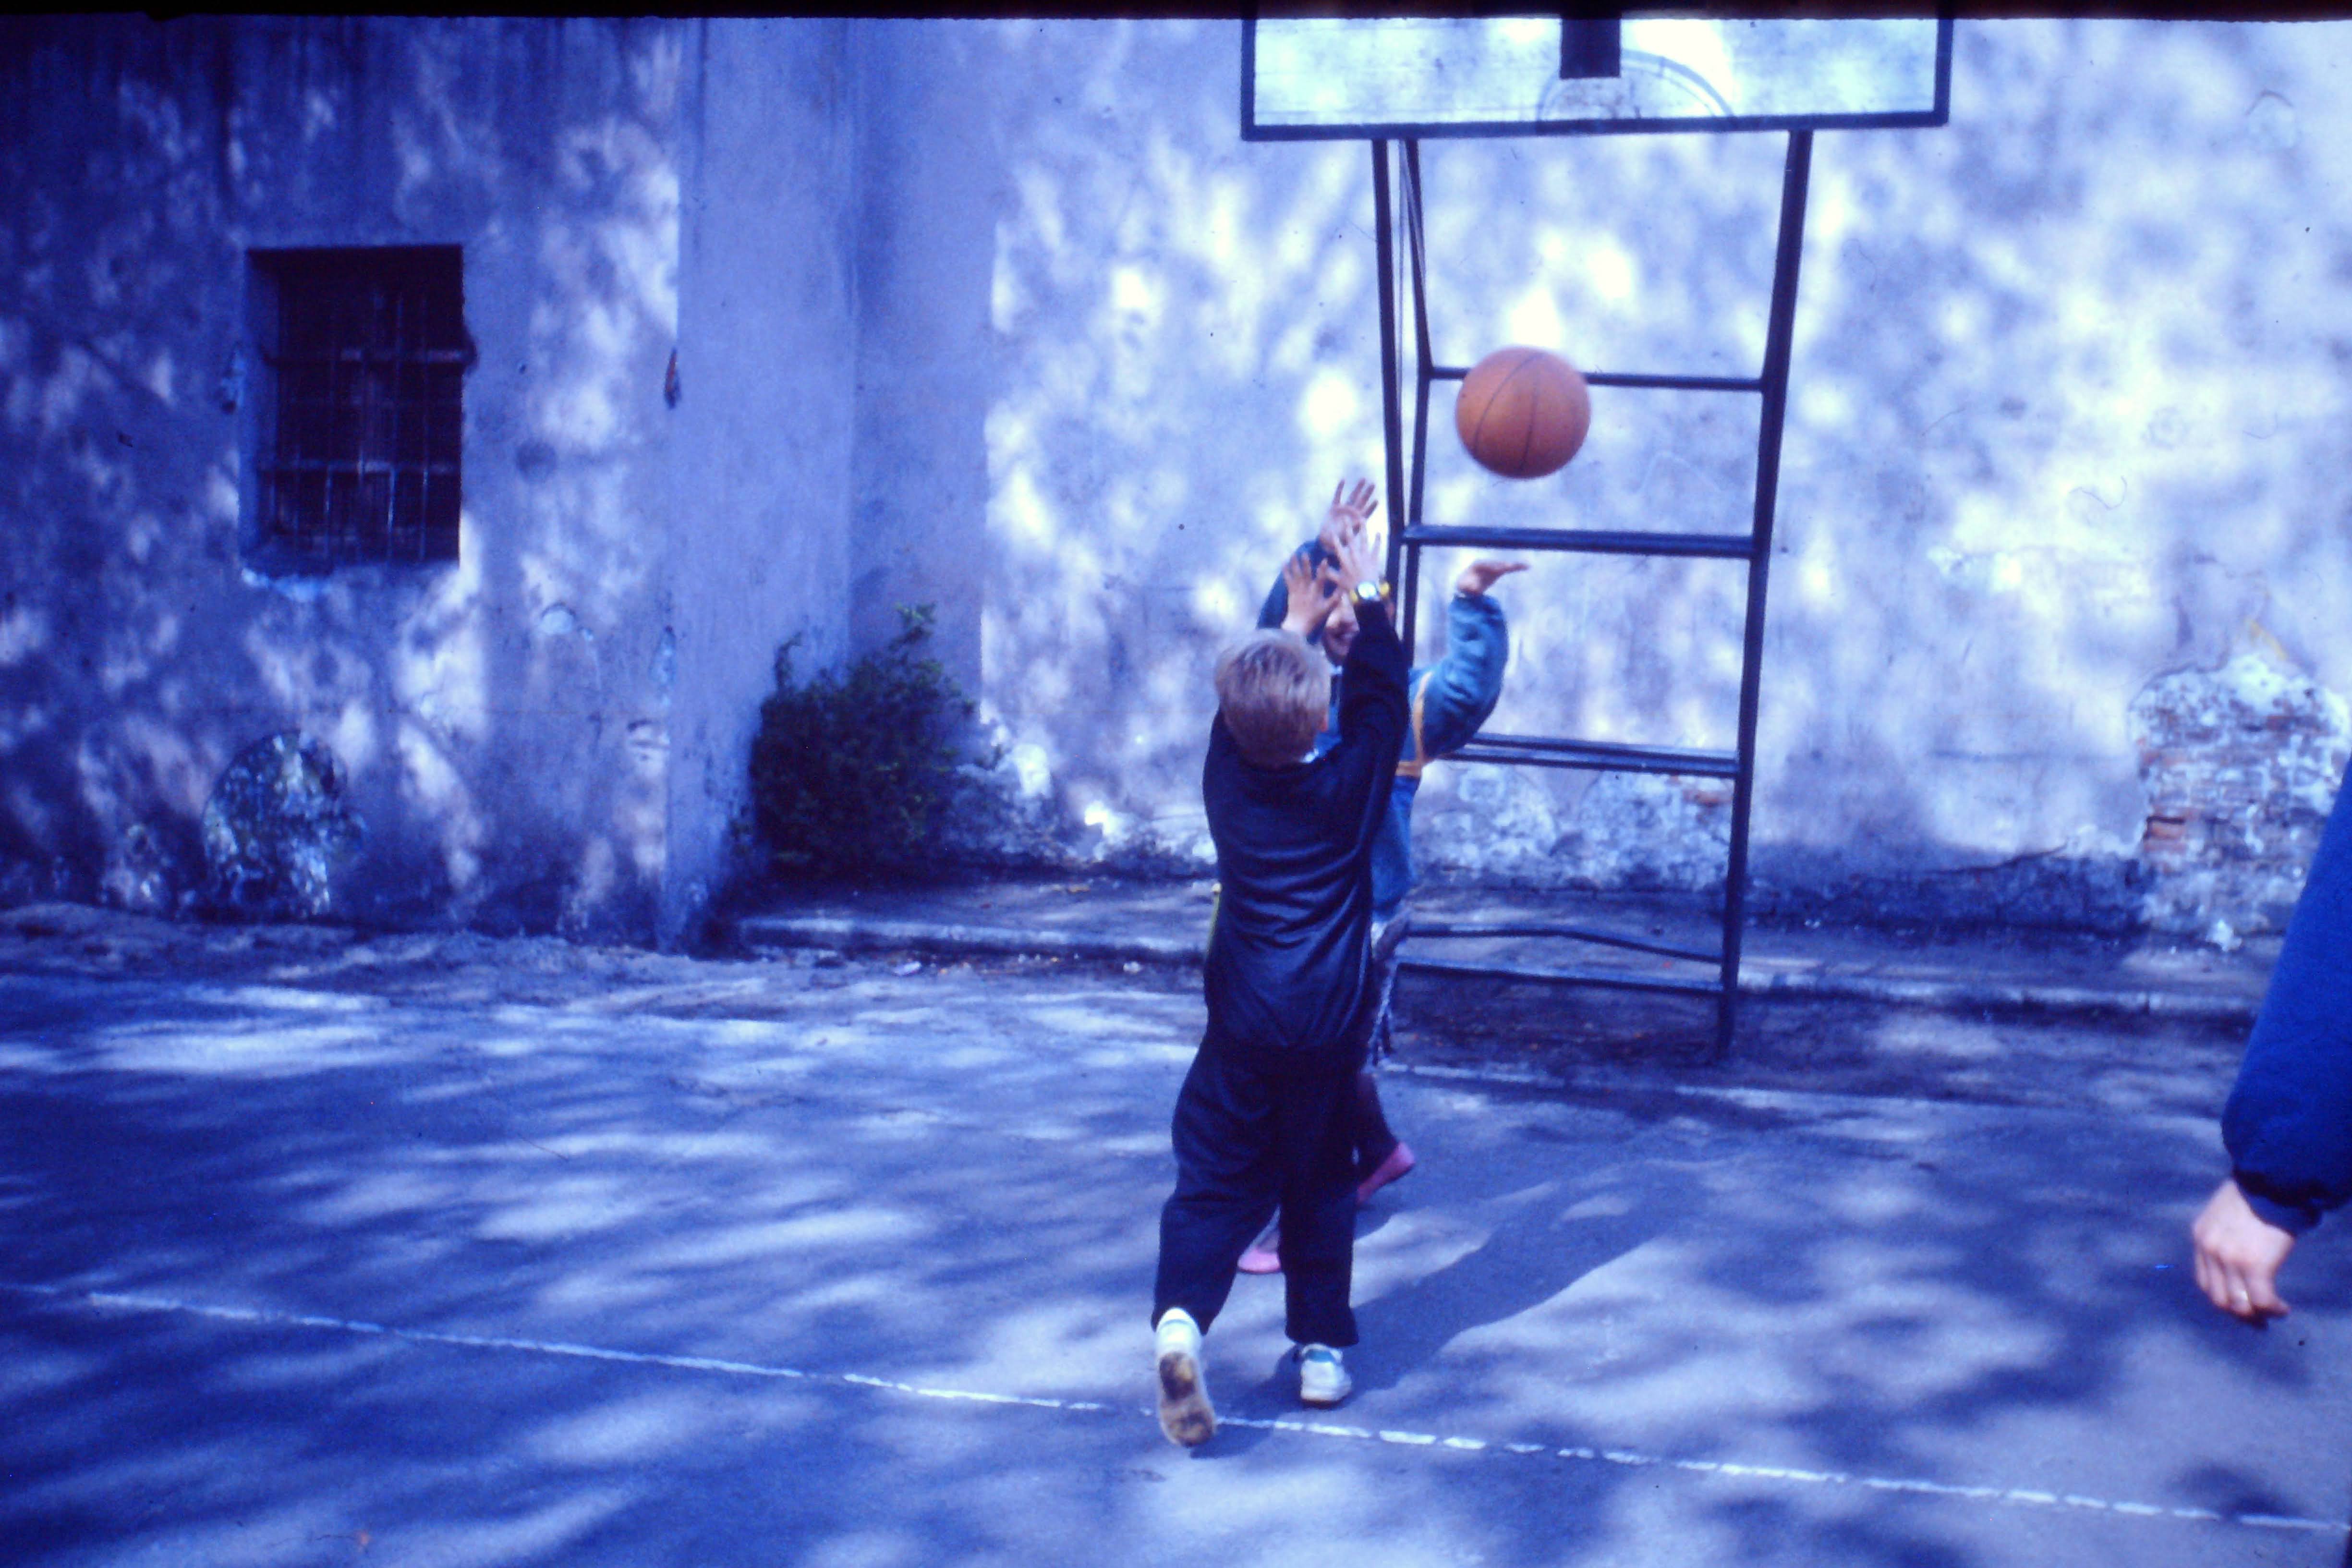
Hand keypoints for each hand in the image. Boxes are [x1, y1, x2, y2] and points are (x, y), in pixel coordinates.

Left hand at [1280, 548, 1336, 636]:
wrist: (1298, 624)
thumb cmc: (1314, 617)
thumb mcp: (1327, 608)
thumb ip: (1335, 598)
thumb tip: (1344, 588)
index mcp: (1316, 593)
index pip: (1321, 579)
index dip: (1322, 570)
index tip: (1324, 560)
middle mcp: (1306, 589)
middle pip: (1306, 574)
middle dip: (1305, 563)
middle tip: (1304, 553)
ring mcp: (1298, 590)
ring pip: (1296, 575)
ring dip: (1294, 564)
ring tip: (1293, 554)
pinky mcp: (1291, 592)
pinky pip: (1288, 580)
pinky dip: (1286, 571)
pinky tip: (1284, 563)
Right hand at [1318, 478, 1379, 561]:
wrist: (1326, 539)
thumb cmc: (1338, 539)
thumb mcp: (1347, 535)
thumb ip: (1354, 527)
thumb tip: (1361, 521)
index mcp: (1358, 520)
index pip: (1367, 512)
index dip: (1372, 506)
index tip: (1376, 500)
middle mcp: (1353, 513)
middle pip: (1362, 501)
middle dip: (1367, 493)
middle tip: (1373, 484)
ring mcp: (1344, 509)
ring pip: (1353, 496)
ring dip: (1358, 488)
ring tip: (1363, 479)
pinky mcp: (1335, 507)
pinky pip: (1338, 496)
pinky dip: (1340, 488)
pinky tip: (1343, 480)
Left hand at [1455, 559, 1526, 596]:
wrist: (1467, 586)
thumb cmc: (1464, 585)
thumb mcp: (1463, 587)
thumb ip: (1468, 587)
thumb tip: (1473, 589)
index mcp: (1476, 565)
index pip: (1484, 564)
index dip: (1490, 566)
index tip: (1497, 570)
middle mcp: (1486, 563)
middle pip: (1496, 563)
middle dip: (1504, 565)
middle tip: (1512, 567)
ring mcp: (1493, 566)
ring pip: (1504, 565)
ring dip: (1514, 566)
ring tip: (1525, 566)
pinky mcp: (1499, 571)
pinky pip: (1509, 569)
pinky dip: (1516, 567)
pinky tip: (1526, 567)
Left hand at [2191, 1178, 2295, 1321]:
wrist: (2270, 1183)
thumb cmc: (2254, 1194)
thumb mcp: (2223, 1212)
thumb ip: (2223, 1234)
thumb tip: (2238, 1254)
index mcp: (2200, 1237)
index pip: (2205, 1280)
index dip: (2222, 1297)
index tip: (2239, 1302)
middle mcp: (2210, 1251)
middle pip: (2218, 1298)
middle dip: (2237, 1312)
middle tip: (2256, 1318)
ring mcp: (2230, 1260)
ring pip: (2239, 1304)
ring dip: (2256, 1315)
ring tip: (2272, 1313)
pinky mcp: (2255, 1266)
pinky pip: (2262, 1301)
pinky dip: (2273, 1310)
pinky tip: (2283, 1309)